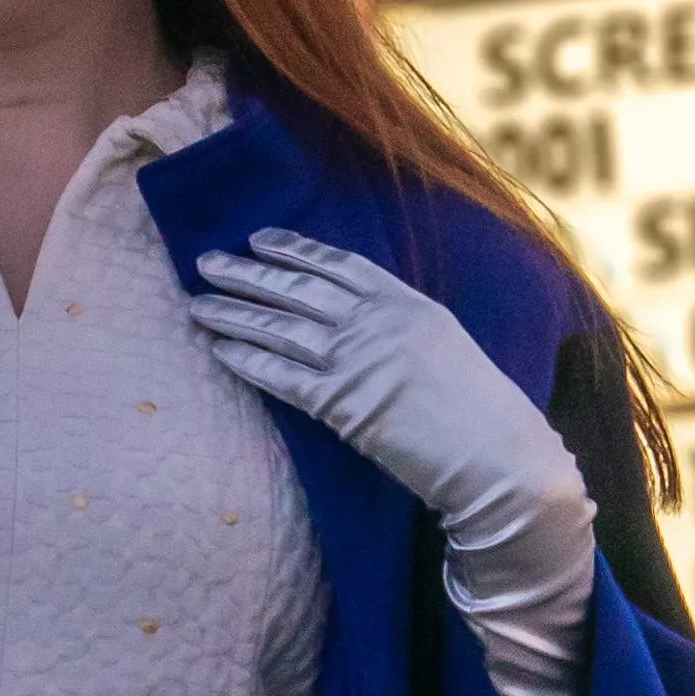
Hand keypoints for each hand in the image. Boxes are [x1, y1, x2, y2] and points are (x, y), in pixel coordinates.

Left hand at [189, 229, 593, 695]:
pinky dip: (245, 359)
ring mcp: (358, 360)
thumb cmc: (482, 413)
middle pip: (297, 287)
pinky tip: (217, 349)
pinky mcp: (341, 404)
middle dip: (248, 272)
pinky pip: (280, 375)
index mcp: (408, 303)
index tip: (259, 238)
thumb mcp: (446, 350)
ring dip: (233, 312)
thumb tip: (367, 334)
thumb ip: (404, 333)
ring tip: (195, 302)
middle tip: (206, 261)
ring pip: (280, 326)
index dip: (294, 249)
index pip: (338, 264)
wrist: (499, 457)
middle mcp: (378, 322)